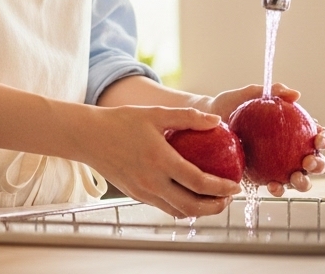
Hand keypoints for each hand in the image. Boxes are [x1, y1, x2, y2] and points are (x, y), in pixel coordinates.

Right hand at [77, 105, 240, 218]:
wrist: (88, 137)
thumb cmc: (120, 121)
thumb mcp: (155, 114)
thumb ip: (187, 117)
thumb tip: (216, 120)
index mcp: (160, 161)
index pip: (198, 182)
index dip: (221, 187)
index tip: (236, 186)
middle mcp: (152, 182)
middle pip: (192, 206)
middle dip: (215, 206)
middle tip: (228, 198)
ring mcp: (143, 191)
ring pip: (178, 211)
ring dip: (199, 210)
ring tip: (213, 200)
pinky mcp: (136, 195)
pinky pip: (164, 207)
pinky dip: (181, 207)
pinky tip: (189, 196)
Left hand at [202, 82, 324, 196]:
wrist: (206, 124)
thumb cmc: (230, 106)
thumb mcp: (248, 94)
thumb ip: (271, 90)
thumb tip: (295, 94)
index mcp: (295, 130)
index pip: (318, 135)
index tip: (317, 139)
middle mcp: (292, 150)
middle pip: (316, 161)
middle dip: (319, 165)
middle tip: (308, 162)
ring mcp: (280, 167)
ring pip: (300, 179)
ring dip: (303, 182)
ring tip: (294, 178)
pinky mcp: (264, 178)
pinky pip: (277, 187)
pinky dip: (278, 188)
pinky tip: (273, 185)